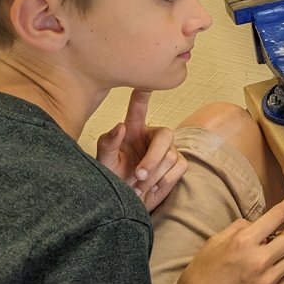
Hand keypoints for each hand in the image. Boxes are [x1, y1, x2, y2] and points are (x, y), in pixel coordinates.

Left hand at [96, 90, 187, 211]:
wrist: (128, 201)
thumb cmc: (114, 178)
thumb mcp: (105, 161)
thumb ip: (108, 143)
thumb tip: (120, 126)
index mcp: (134, 129)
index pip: (139, 107)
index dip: (143, 94)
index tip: (144, 82)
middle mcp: (153, 135)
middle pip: (165, 135)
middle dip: (152, 158)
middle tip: (138, 175)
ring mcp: (169, 148)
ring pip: (170, 156)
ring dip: (153, 176)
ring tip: (137, 187)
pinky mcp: (178, 164)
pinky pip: (179, 168)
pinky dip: (164, 181)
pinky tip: (151, 188)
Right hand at [170, 196, 283, 283]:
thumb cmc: (200, 275)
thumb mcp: (213, 243)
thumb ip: (238, 229)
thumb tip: (256, 224)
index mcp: (244, 242)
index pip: (275, 217)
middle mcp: (260, 259)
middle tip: (278, 238)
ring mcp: (267, 280)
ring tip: (275, 256)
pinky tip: (272, 273)